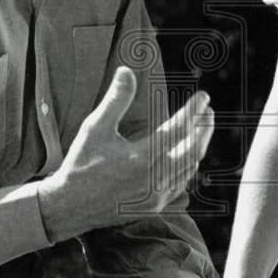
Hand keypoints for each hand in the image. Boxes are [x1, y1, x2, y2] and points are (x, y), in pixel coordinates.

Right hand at [37, 66, 213, 241]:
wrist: (68, 207)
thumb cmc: (81, 164)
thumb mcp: (94, 128)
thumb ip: (115, 99)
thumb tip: (126, 70)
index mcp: (141, 158)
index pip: (179, 129)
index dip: (194, 110)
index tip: (204, 96)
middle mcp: (153, 180)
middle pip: (193, 150)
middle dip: (204, 129)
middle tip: (208, 112)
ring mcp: (156, 196)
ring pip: (189, 169)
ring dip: (198, 147)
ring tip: (201, 129)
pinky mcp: (153, 207)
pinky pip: (180, 185)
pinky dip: (187, 167)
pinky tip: (186, 157)